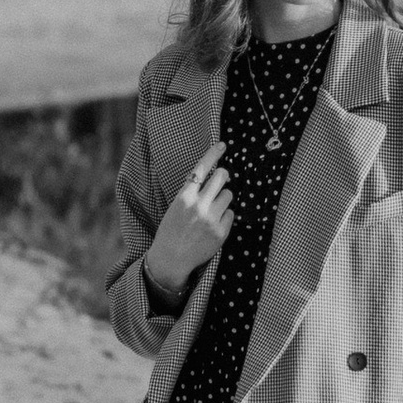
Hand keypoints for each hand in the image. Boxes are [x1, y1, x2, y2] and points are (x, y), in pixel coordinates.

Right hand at [148, 149, 233, 296]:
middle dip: (224, 176)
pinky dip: (225, 217)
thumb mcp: (176, 206)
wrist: (171, 258)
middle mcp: (199, 205)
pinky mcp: (221, 232)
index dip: (213, 154)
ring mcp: (211, 219)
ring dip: (224, 199)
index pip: (202, 168)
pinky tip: (214, 225)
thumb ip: (191, 192)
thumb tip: (211, 177)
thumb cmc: (172, 230)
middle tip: (222, 179)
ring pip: (229, 195)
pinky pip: (231, 214)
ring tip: (213, 210)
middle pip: (222, 177)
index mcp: (185, 196)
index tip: (222, 145)